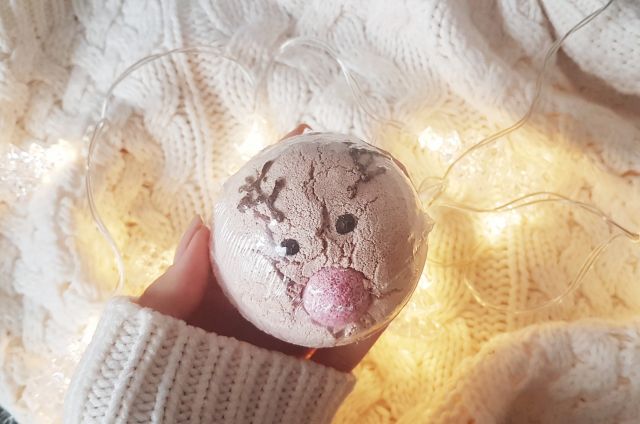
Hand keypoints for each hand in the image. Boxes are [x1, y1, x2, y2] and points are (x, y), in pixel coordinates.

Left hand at [137, 125, 382, 371]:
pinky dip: (378, 312)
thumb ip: (174, 287)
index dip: (276, 181)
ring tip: (396, 210)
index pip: (254, 226)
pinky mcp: (314, 375)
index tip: (299, 139)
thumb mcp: (149, 333)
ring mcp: (289, 340)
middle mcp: (259, 310)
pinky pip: (351, 342)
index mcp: (220, 293)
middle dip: (331, 206)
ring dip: (366, 251)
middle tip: (360, 164)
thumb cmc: (148, 386)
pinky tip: (402, 277)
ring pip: (334, 288)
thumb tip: (199, 223)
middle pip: (303, 248)